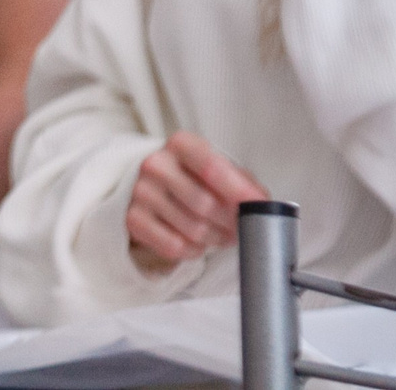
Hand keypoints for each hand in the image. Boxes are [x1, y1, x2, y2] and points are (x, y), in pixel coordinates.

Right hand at [125, 131, 267, 272]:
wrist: (150, 184)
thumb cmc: (193, 176)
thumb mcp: (217, 167)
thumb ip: (242, 182)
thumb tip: (262, 204)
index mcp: (180, 144)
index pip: (211, 167)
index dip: (238, 190)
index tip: (257, 206)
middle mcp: (155, 164)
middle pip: (205, 204)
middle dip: (230, 222)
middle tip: (239, 227)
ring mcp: (141, 192)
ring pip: (193, 229)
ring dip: (214, 239)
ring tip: (219, 234)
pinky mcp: (133, 219)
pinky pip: (175, 246)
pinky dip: (194, 250)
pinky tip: (196, 242)